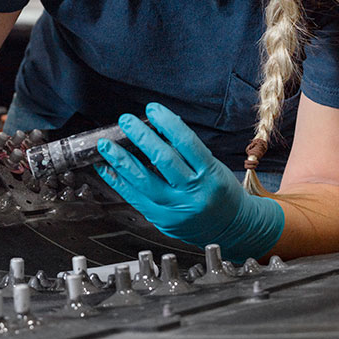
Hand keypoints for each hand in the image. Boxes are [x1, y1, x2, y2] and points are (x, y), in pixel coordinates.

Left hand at [95, 103, 284, 262]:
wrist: (231, 229)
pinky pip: (135, 199)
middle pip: (163, 160)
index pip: (187, 143)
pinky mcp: (162, 220)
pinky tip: (107, 169)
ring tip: (106, 145)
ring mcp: (176, 209)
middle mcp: (194, 192)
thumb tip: (161, 126)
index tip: (152, 109)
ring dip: (121, 160)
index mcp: (210, 174)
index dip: (167, 123)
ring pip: (144, 182)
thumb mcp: (213, 167)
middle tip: (125, 122)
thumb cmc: (221, 193)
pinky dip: (118, 182)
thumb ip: (188, 151)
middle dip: (141, 138)